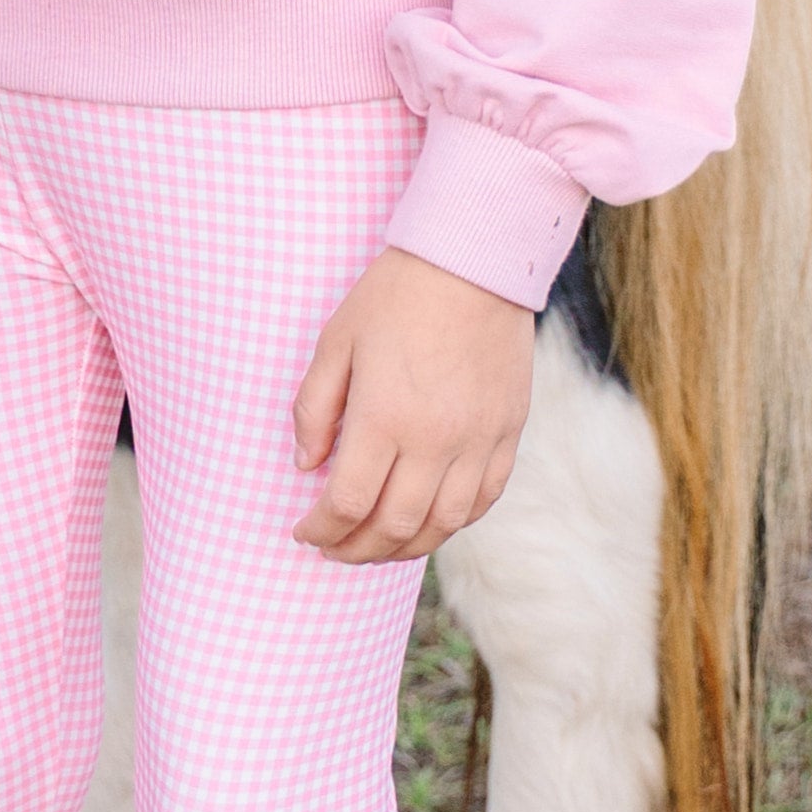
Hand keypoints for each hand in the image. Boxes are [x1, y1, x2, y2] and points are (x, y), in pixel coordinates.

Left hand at [291, 247, 534, 563]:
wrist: (474, 262)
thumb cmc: (395, 295)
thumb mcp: (335, 341)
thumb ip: (315, 409)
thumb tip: (307, 467)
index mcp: (385, 417)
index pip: (349, 504)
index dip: (321, 529)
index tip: (304, 531)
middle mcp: (435, 440)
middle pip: (394, 525)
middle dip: (356, 549)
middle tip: (333, 549)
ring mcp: (478, 441)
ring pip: (443, 525)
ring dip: (404, 547)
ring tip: (376, 545)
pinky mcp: (508, 433)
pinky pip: (483, 500)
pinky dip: (453, 522)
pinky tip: (428, 521)